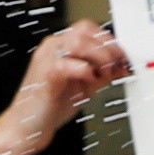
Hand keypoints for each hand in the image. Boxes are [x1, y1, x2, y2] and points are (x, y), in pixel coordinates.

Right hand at [2, 21, 128, 143]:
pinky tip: (90, 78)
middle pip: (84, 31)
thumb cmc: (52, 105)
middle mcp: (52, 48)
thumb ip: (101, 74)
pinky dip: (83, 69)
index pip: (87, 29)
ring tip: (106, 72)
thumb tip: (120, 67)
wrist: (30, 125)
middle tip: (118, 64)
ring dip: (99, 56)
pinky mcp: (45, 74)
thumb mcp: (84, 86)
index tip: (123, 56)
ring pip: (77, 42)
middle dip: (108, 47)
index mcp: (60, 47)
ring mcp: (47, 58)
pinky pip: (66, 63)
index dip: (109, 40)